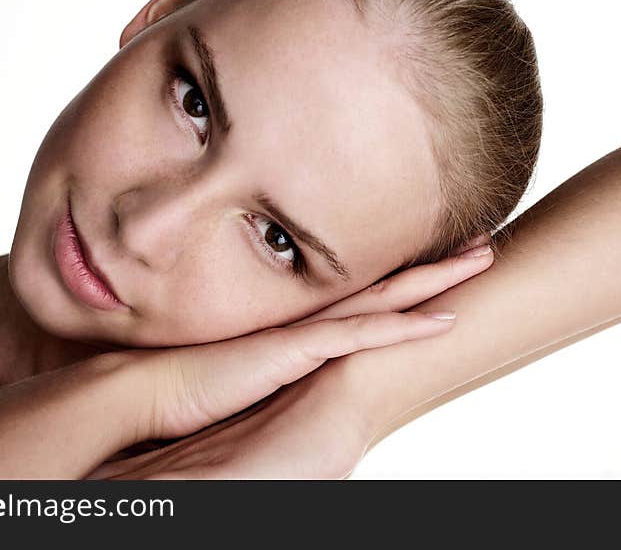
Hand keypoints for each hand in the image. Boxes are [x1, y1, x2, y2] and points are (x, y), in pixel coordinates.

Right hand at [86, 234, 492, 477]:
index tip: (439, 251)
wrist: (135, 387)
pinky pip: (361, 335)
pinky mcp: (291, 349)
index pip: (358, 285)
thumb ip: (266, 349)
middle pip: (382, 279)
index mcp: (293, 316)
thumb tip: (283, 353)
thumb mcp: (237, 360)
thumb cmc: (173, 376)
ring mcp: (300, 327)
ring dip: (435, 277)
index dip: (400, 267)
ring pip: (384, 295)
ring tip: (484, 253)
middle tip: (480, 234)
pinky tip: (446, 317)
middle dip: (432, 257)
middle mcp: (303, 314)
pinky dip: (404, 328)